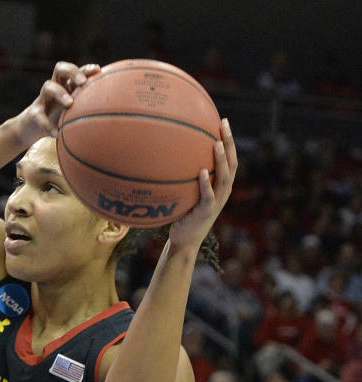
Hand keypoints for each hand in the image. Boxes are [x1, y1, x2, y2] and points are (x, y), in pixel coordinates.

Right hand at [13, 61, 100, 146]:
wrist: (31, 128)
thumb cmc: (56, 119)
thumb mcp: (71, 112)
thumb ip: (86, 110)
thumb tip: (112, 118)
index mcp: (65, 85)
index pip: (75, 70)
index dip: (85, 68)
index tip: (97, 71)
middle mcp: (54, 87)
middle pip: (60, 69)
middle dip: (73, 72)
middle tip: (82, 82)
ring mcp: (42, 99)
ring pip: (48, 86)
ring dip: (60, 93)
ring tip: (69, 104)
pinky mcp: (33, 113)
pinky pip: (39, 117)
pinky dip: (47, 125)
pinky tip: (55, 133)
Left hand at [168, 118, 237, 251]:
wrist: (184, 240)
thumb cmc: (183, 215)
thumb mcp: (187, 193)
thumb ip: (185, 177)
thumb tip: (167, 156)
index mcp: (221, 185)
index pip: (230, 159)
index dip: (230, 141)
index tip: (223, 122)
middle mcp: (223, 192)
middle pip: (232, 163)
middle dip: (229, 143)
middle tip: (224, 124)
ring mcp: (217, 202)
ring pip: (224, 177)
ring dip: (221, 160)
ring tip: (217, 143)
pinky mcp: (206, 212)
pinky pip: (208, 195)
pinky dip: (206, 183)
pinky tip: (202, 171)